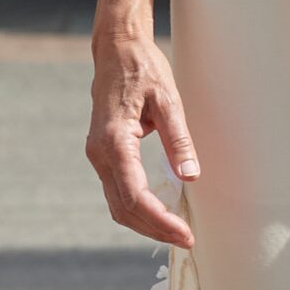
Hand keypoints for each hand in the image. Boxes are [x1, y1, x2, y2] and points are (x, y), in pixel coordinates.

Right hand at [86, 31, 198, 247]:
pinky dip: (137, 208)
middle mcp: (100, 153)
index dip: (161, 220)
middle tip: (187, 240)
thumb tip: (191, 176)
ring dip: (145, 223)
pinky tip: (161, 212)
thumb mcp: (169, 100)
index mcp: (114, 141)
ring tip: (177, 231)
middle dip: (154, 229)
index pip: (135, 196)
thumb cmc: (143, 69)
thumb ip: (179, 140)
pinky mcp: (103, 154)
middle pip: (124, 208)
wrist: (116, 50)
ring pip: (117, 204)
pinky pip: (117, 191)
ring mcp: (98, 155)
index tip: (185, 233)